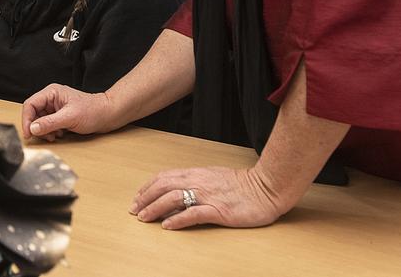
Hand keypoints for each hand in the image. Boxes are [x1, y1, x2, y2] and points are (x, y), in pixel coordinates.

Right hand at [20, 83, 115, 140]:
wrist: (107, 115)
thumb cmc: (92, 111)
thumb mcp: (70, 118)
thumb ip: (50, 123)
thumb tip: (33, 128)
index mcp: (52, 92)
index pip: (30, 104)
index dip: (26, 120)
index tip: (28, 133)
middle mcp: (51, 98)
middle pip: (33, 113)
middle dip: (37, 127)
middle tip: (43, 137)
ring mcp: (55, 107)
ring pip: (40, 120)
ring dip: (44, 131)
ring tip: (55, 135)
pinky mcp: (59, 115)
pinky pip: (47, 124)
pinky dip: (50, 132)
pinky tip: (59, 134)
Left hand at [131, 166, 286, 229]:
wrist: (266, 188)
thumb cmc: (242, 185)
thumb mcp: (213, 177)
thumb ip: (195, 182)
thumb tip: (176, 192)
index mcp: (196, 173)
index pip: (164, 177)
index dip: (147, 187)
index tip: (137, 198)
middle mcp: (199, 182)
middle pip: (163, 186)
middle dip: (145, 198)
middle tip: (134, 210)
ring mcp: (208, 196)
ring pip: (174, 198)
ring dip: (155, 208)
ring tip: (144, 218)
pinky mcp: (219, 210)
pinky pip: (194, 214)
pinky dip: (178, 219)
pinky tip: (168, 226)